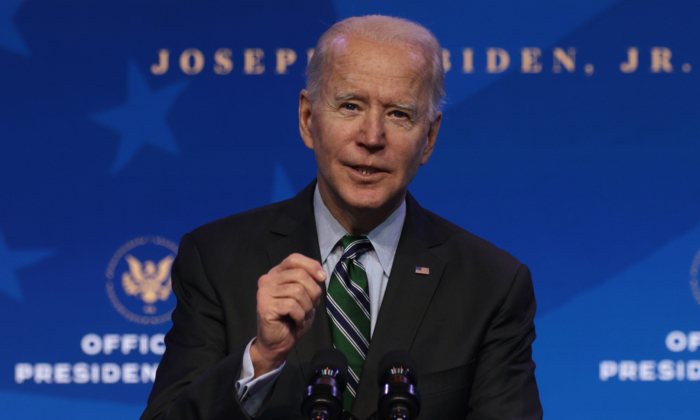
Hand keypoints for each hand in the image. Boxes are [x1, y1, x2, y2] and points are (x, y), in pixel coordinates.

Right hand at [251, 253, 325, 377]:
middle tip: (311, 307)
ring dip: (306, 307)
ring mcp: (264, 292)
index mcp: (277, 274)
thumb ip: (309, 282)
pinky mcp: (264, 306)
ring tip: (302, 316)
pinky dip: (300, 316)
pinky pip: (292, 305)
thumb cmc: (292, 320)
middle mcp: (268, 280)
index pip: (294, 259)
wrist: (277, 343)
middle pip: (299, 275)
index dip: (311, 265)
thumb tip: (320, 275)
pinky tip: (296, 322)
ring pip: (298, 291)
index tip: (322, 278)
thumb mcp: (305, 297)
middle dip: (313, 292)